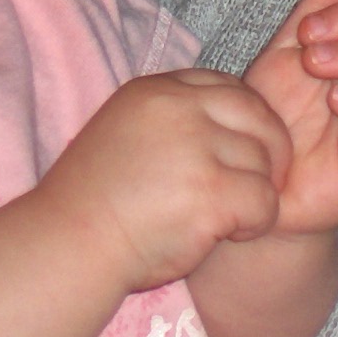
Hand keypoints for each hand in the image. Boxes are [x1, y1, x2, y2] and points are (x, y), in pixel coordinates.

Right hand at [34, 68, 292, 289]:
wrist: (68, 247)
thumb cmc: (94, 204)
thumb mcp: (125, 133)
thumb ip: (173, 121)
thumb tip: (232, 124)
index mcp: (155, 91)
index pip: (228, 88)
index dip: (244, 123)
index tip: (236, 154)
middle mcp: (178, 109)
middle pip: (259, 116)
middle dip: (269, 152)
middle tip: (255, 186)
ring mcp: (197, 147)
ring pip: (265, 163)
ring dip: (255, 193)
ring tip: (224, 217)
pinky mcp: (211, 190)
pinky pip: (266, 202)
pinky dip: (256, 223)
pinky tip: (229, 235)